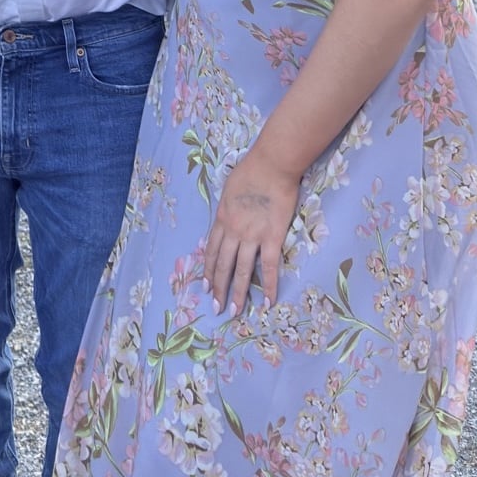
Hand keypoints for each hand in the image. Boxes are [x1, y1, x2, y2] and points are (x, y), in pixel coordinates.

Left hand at [204, 151, 299, 313]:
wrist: (271, 165)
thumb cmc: (250, 171)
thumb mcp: (228, 190)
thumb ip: (227, 208)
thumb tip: (227, 217)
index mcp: (221, 219)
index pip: (211, 250)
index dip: (207, 269)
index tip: (204, 285)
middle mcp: (233, 231)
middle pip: (223, 264)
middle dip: (218, 287)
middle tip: (215, 306)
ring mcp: (252, 236)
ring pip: (242, 270)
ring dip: (238, 293)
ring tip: (234, 311)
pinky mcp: (272, 237)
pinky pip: (270, 267)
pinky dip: (270, 286)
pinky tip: (269, 302)